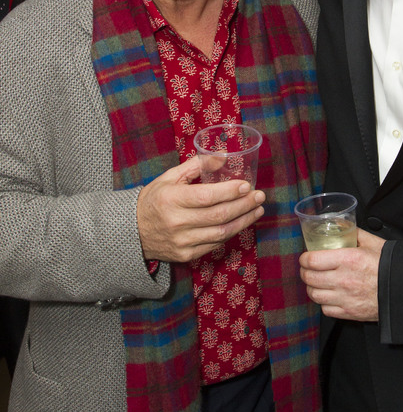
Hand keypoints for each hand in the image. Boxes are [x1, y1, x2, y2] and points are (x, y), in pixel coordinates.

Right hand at [137, 155, 265, 262]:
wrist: (132, 231)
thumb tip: (223, 156)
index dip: (230, 192)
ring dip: (243, 221)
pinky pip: (214, 244)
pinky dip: (230, 233)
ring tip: (257, 210)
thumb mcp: (170, 177)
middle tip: (259, 196)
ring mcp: (182, 241)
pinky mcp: (186, 255)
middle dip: (244, 205)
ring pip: (221, 233)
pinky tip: (240, 223)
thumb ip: (196, 165)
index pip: (207, 196)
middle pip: (219, 216)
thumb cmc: (154, 199)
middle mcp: (177, 222)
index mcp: (171, 199)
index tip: (247, 185)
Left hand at [299, 228, 384, 320]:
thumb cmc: (390, 265)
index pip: (313, 260)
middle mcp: (344, 279)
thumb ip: (354, 233)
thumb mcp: (373, 243)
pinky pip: (326, 310)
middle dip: (304, 272)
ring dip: (312, 288)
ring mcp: (346, 298)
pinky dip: (324, 303)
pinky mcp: (350, 312)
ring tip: (315, 283)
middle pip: (310, 278)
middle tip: (307, 269)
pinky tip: (328, 296)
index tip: (305, 257)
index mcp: (348, 259)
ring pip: (315, 295)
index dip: (304, 259)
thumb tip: (341, 225)